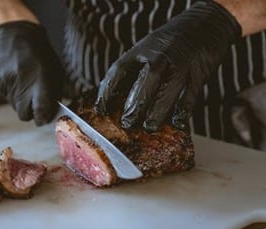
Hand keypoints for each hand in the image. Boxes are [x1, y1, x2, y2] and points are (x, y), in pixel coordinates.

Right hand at [0, 21, 63, 125]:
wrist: (14, 33)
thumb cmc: (40, 53)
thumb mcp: (54, 71)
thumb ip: (53, 94)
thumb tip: (50, 113)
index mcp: (40, 81)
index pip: (40, 112)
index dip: (42, 118)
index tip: (44, 116)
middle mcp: (21, 84)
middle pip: (24, 115)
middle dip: (30, 112)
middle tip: (34, 102)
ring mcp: (5, 83)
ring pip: (14, 105)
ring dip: (20, 99)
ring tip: (24, 81)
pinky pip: (5, 95)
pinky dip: (11, 90)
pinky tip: (14, 75)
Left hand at [95, 1, 240, 131]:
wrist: (205, 26)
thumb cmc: (170, 44)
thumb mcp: (148, 48)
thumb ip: (134, 70)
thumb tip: (116, 100)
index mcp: (142, 49)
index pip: (118, 70)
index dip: (106, 92)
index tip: (100, 110)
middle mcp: (161, 55)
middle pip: (145, 81)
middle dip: (134, 106)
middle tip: (126, 123)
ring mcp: (181, 65)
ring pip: (167, 91)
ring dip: (157, 113)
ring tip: (148, 126)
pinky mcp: (198, 75)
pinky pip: (189, 97)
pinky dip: (182, 112)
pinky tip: (176, 122)